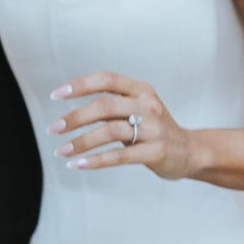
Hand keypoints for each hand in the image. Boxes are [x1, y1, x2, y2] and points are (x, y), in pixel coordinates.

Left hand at [47, 71, 194, 179]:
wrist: (190, 151)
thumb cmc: (154, 129)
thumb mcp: (138, 108)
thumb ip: (111, 104)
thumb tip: (71, 109)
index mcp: (141, 89)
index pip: (106, 79)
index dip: (80, 85)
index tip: (56, 95)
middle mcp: (148, 105)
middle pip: (104, 106)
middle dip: (75, 117)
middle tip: (53, 129)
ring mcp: (153, 128)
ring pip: (110, 130)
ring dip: (81, 142)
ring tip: (62, 151)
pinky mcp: (156, 151)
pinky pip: (120, 156)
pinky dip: (96, 160)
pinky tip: (79, 164)